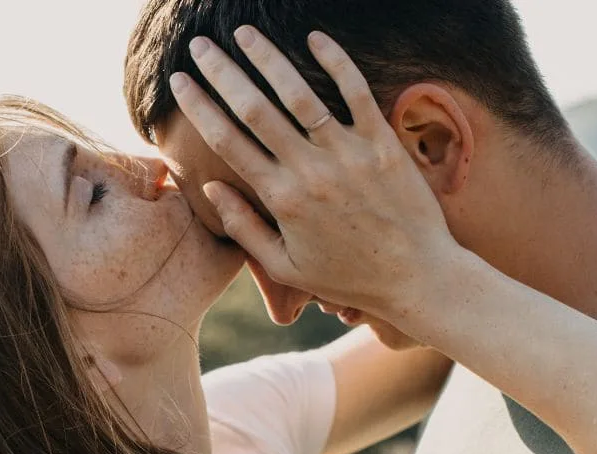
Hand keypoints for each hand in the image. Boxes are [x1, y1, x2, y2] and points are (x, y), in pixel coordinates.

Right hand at [169, 27, 463, 320]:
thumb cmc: (348, 276)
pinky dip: (336, 62)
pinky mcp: (383, 144)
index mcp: (281, 199)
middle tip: (199, 45)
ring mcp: (348, 154)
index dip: (199, 106)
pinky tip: (315, 37)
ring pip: (299, 94)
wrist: (417, 278)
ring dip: (267, 58)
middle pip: (254, 109)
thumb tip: (211, 188)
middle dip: (221, 72)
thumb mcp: (285, 267)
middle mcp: (310, 171)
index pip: (227, 142)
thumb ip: (244, 228)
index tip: (179, 82)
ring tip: (243, 32)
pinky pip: (356, 93)